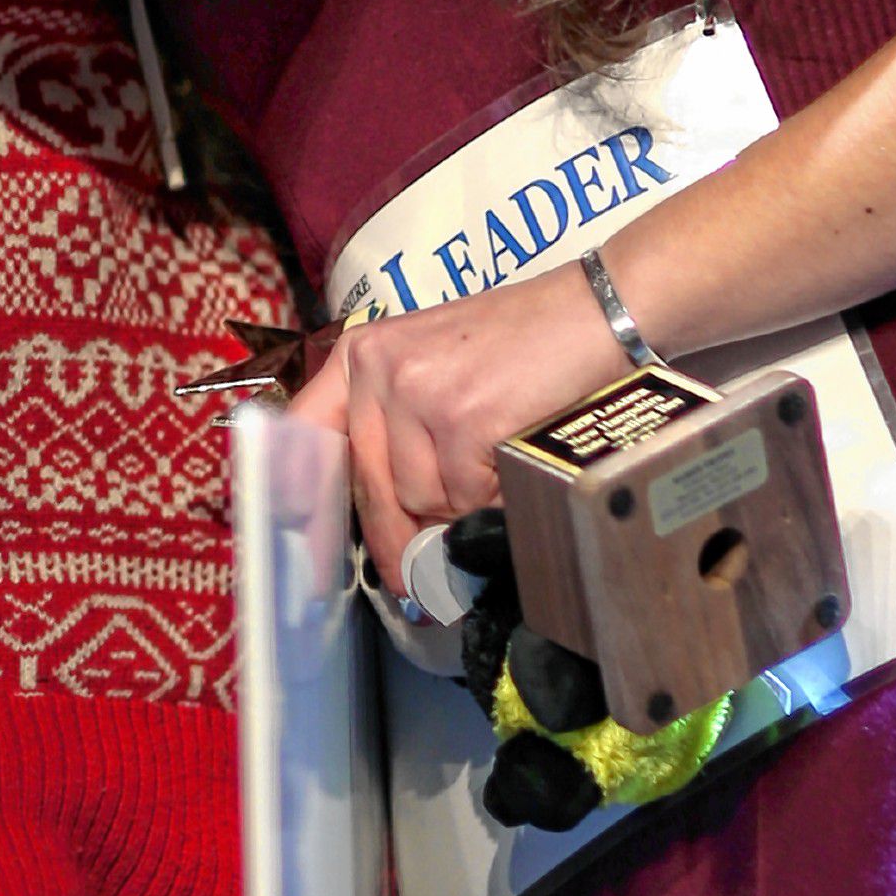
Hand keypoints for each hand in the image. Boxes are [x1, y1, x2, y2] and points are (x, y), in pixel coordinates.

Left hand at [288, 267, 622, 588]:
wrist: (594, 314)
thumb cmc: (523, 346)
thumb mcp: (436, 366)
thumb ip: (396, 428)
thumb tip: (383, 525)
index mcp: (363, 354)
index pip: (306, 433)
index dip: (300, 497)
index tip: (305, 552)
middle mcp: (378, 368)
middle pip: (372, 488)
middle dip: (399, 539)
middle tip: (415, 581)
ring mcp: (418, 392)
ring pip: (420, 501)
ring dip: (459, 507)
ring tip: (493, 466)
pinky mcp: (461, 419)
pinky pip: (465, 499)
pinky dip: (492, 497)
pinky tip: (512, 460)